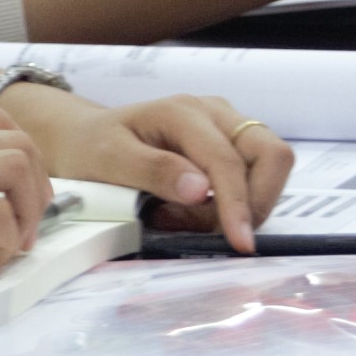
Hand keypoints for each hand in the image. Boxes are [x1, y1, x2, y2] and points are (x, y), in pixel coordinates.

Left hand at [1, 85, 288, 250]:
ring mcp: (226, 125)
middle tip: (214, 231)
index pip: (228, 160)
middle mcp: (213, 113)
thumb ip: (153, 172)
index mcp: (183, 113)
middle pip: (272, 155)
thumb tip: (201, 191)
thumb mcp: (108, 161)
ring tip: (186, 217)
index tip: (240, 242)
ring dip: (241, 204)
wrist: (83, 138)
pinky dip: (232, 202)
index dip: (238, 205)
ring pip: (269, 167)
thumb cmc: (91, 148)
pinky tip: (191, 211)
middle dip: (254, 202)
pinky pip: (253, 176)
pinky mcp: (229, 143)